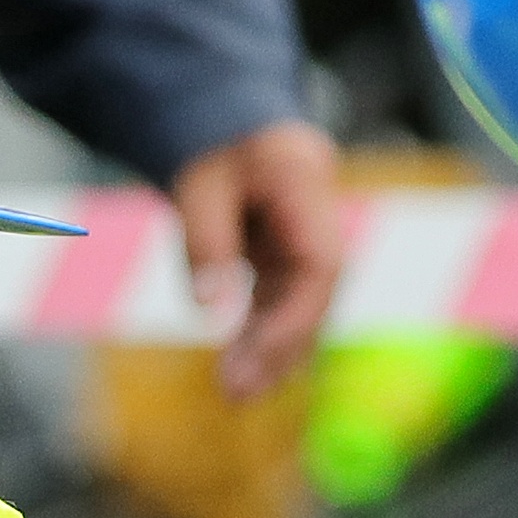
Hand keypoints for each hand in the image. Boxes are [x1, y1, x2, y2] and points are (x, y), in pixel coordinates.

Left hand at [171, 118, 351, 399]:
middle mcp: (319, 224)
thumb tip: (209, 312)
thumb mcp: (198, 187)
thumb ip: (206, 244)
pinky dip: (262, 338)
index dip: (294, 319)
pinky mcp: (289, 262)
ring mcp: (307, 245)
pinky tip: (239, 371)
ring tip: (235, 393)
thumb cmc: (215, 149)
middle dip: (280, 350)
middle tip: (237, 394)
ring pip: (301, 309)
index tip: (256, 356)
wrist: (229, 123)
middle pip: (315, 299)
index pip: (318, 269)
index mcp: (306, 192)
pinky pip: (282, 307)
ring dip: (272, 353)